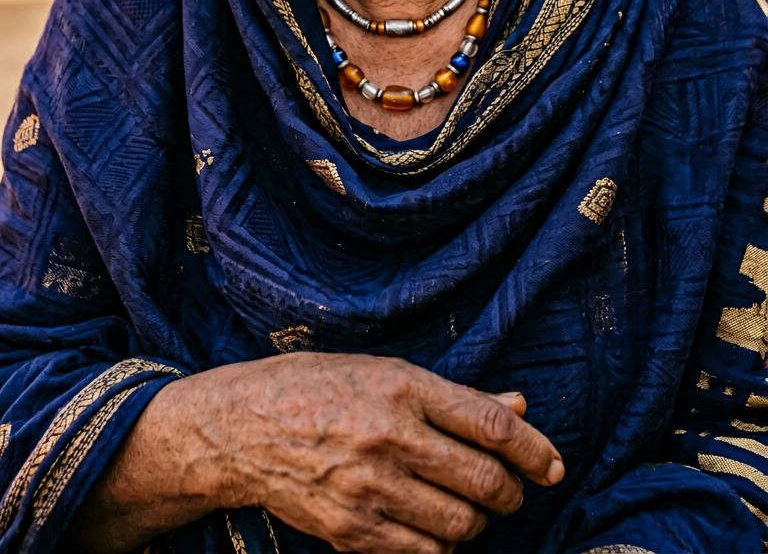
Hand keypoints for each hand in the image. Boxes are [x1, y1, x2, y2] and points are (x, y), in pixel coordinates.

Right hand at [197, 353, 563, 553]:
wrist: (243, 428)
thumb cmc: (320, 387)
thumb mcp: (387, 373)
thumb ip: (457, 397)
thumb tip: (519, 405)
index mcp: (401, 388)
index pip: (490, 424)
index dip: (533, 449)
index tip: (552, 465)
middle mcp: (389, 437)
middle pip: (483, 480)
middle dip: (510, 492)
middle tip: (508, 490)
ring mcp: (369, 489)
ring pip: (460, 525)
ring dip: (477, 521)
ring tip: (466, 507)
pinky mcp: (351, 532)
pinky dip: (442, 546)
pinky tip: (433, 527)